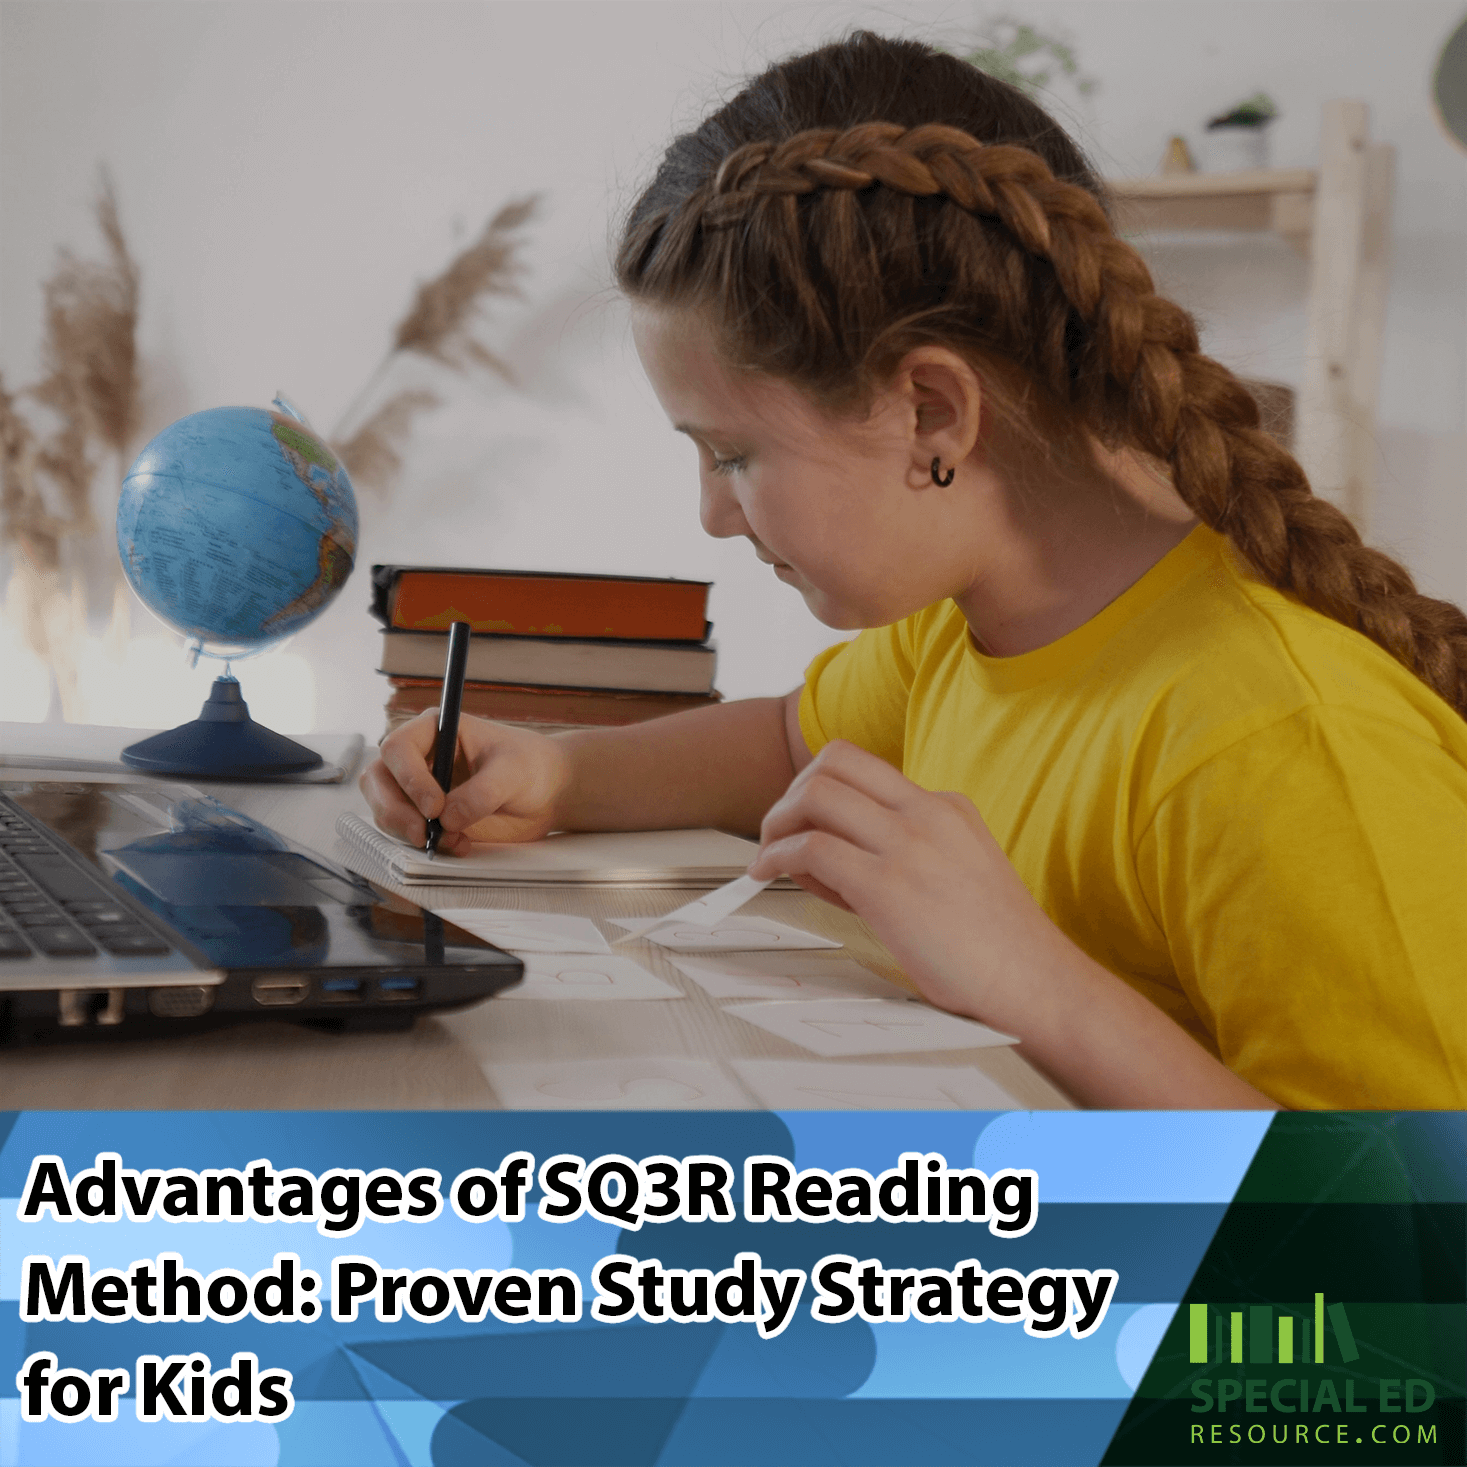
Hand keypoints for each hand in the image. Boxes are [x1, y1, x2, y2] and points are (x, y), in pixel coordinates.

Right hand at [359, 711, 570, 855]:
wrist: (544, 792)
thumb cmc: (529, 766)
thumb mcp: (513, 773)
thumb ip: (481, 793)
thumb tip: (447, 819)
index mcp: (434, 729)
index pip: (398, 748)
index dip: (408, 778)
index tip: (434, 807)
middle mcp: (417, 756)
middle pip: (377, 779)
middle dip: (394, 811)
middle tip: (423, 835)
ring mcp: (416, 787)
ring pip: (384, 809)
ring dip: (409, 832)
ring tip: (455, 840)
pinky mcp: (424, 815)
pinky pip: (406, 832)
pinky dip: (426, 844)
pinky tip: (460, 843)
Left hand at [746, 739, 1053, 1034]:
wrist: (1035, 982)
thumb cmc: (997, 945)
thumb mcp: (959, 869)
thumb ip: (904, 852)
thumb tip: (835, 857)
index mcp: (946, 807)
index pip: (864, 768)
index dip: (822, 788)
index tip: (807, 821)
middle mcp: (926, 813)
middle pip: (835, 760)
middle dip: (792, 792)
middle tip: (779, 831)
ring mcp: (908, 845)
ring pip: (815, 793)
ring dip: (777, 822)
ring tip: (770, 855)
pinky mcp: (887, 886)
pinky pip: (811, 848)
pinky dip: (778, 856)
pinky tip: (771, 875)